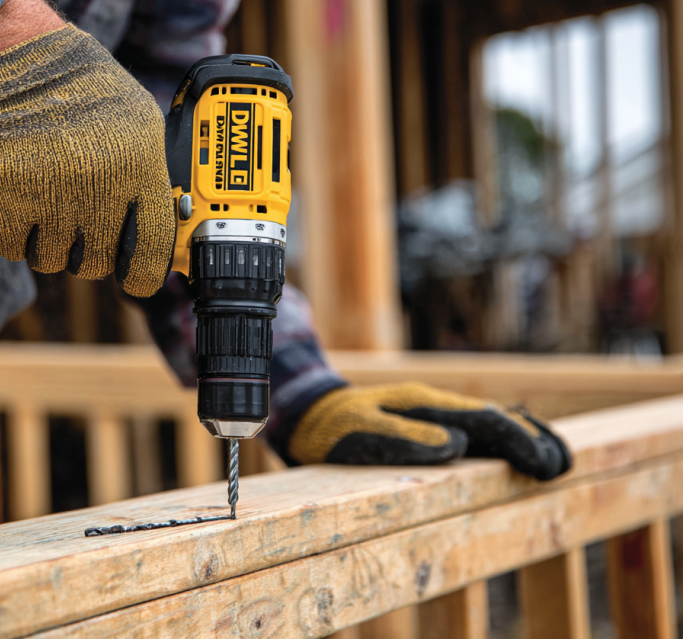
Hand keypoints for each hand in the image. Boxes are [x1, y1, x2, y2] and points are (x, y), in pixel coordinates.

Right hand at [0, 0, 174, 296]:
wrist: (18, 53)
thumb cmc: (82, 86)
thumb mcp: (138, 124)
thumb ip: (149, 178)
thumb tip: (155, 233)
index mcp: (139, 167)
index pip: (150, 250)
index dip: (141, 275)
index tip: (133, 279)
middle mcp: (97, 184)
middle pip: (94, 262)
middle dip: (85, 250)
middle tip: (77, 223)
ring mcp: (48, 191)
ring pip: (51, 260)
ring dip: (48, 242)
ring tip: (46, 203)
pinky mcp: (2, 193)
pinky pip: (13, 248)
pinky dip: (14, 234)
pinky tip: (18, 203)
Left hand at [288, 383, 572, 480]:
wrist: (313, 414)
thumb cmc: (333, 427)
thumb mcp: (360, 432)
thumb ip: (403, 437)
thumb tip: (456, 446)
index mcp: (425, 404)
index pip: (484, 421)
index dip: (517, 442)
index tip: (542, 464)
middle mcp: (438, 406)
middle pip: (499, 420)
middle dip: (532, 442)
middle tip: (561, 470)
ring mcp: (438, 416)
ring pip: (494, 425)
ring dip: (527, 442)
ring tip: (558, 464)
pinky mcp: (433, 429)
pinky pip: (479, 434)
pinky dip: (507, 443)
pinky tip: (524, 456)